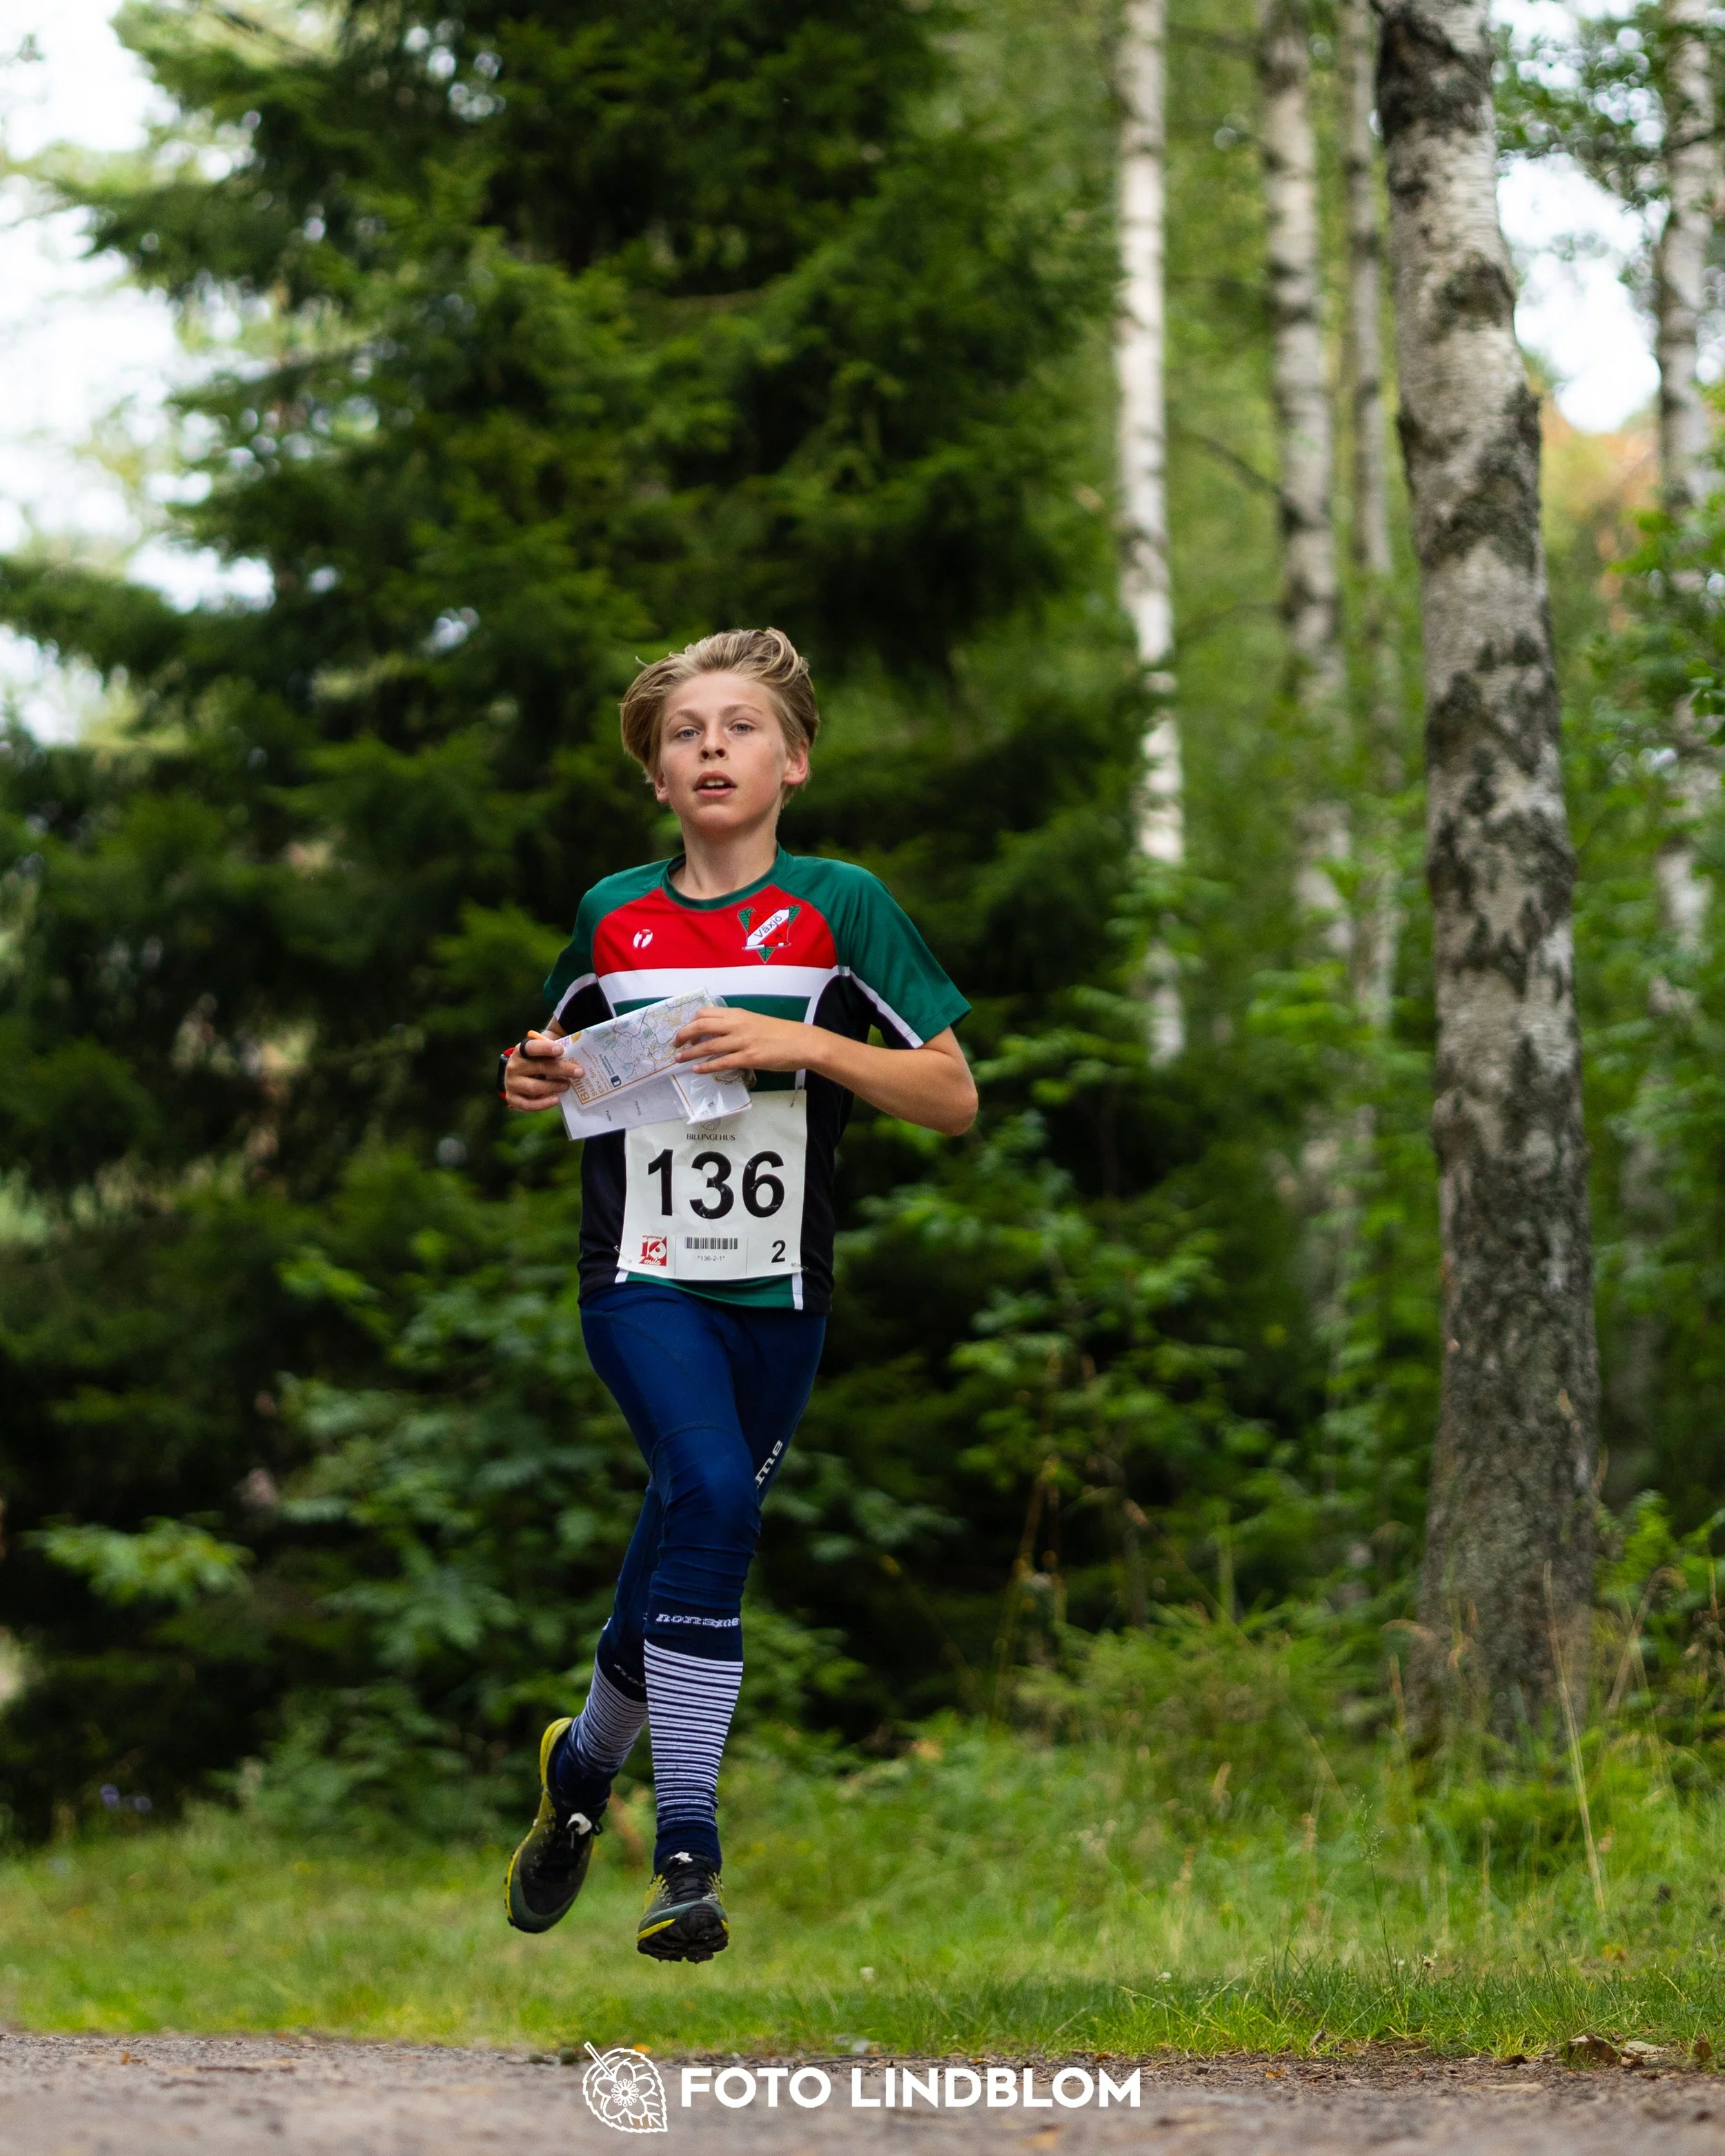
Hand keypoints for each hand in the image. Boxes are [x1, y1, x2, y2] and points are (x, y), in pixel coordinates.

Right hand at [504, 1030, 571, 1111]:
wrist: (516, 1078)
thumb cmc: (535, 1063)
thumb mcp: (540, 1054)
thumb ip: (552, 1053)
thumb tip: (575, 1057)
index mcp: (521, 1051)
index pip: (531, 1047)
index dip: (545, 1048)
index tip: (561, 1050)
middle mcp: (514, 1066)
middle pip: (538, 1067)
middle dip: (561, 1069)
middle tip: (579, 1072)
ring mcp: (512, 1084)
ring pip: (534, 1087)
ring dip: (553, 1087)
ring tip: (567, 1086)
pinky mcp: (513, 1099)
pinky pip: (528, 1104)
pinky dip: (543, 1104)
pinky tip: (556, 1100)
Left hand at [674, 1006, 812, 1075]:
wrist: (802, 1042)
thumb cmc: (780, 1033)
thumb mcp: (755, 1022)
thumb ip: (736, 1025)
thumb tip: (718, 1034)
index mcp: (738, 1014)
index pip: (706, 1013)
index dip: (691, 1022)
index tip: (685, 1031)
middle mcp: (737, 1025)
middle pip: (701, 1026)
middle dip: (684, 1036)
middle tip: (675, 1045)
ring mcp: (743, 1042)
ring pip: (708, 1046)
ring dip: (690, 1053)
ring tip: (679, 1059)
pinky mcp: (749, 1058)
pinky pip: (722, 1062)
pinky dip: (706, 1067)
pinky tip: (697, 1070)